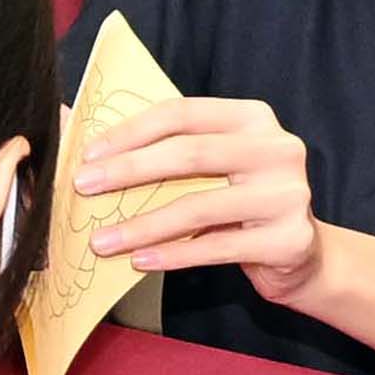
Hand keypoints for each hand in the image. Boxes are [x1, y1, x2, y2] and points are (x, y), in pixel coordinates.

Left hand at [76, 92, 322, 302]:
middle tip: (83, 188)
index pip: (183, 113)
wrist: (301, 254)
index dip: (132, 131)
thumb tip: (72, 119)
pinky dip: (172, 255)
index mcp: (253, 118)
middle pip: (190, 154)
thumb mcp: (210, 165)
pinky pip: (217, 247)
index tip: (87, 153)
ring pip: (199, 206)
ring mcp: (288, 194)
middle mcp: (278, 149)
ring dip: (142, 225)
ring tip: (102, 241)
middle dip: (128, 170)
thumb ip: (158, 144)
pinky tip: (139, 261)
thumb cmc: (239, 202)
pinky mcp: (289, 239)